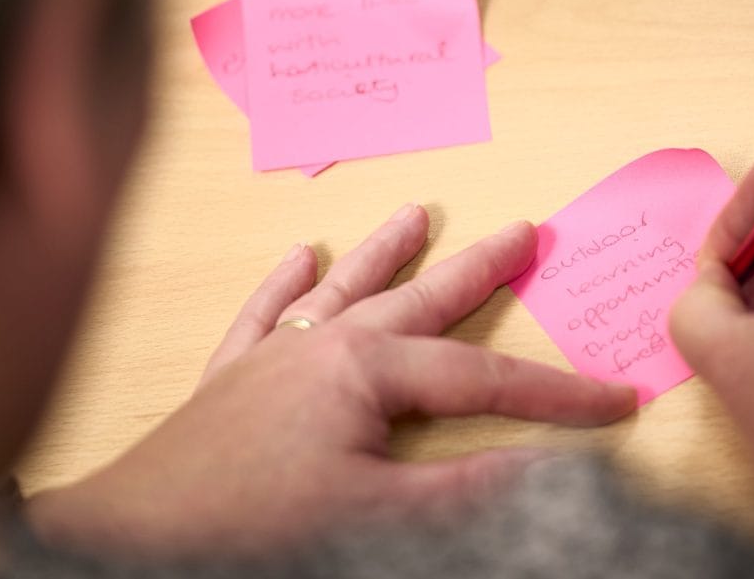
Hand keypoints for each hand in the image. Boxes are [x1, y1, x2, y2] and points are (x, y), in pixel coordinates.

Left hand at [27, 204, 635, 555]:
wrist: (142, 539)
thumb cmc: (256, 525)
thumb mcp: (377, 513)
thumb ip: (464, 489)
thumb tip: (546, 470)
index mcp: (365, 371)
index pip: (482, 378)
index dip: (555, 394)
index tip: (612, 399)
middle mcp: (323, 345)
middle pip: (420, 301)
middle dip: (479, 271)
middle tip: (522, 232)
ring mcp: (274, 356)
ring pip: (344, 289)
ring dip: (384, 253)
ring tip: (416, 213)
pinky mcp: (233, 377)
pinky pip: (262, 316)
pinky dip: (280, 285)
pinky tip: (294, 254)